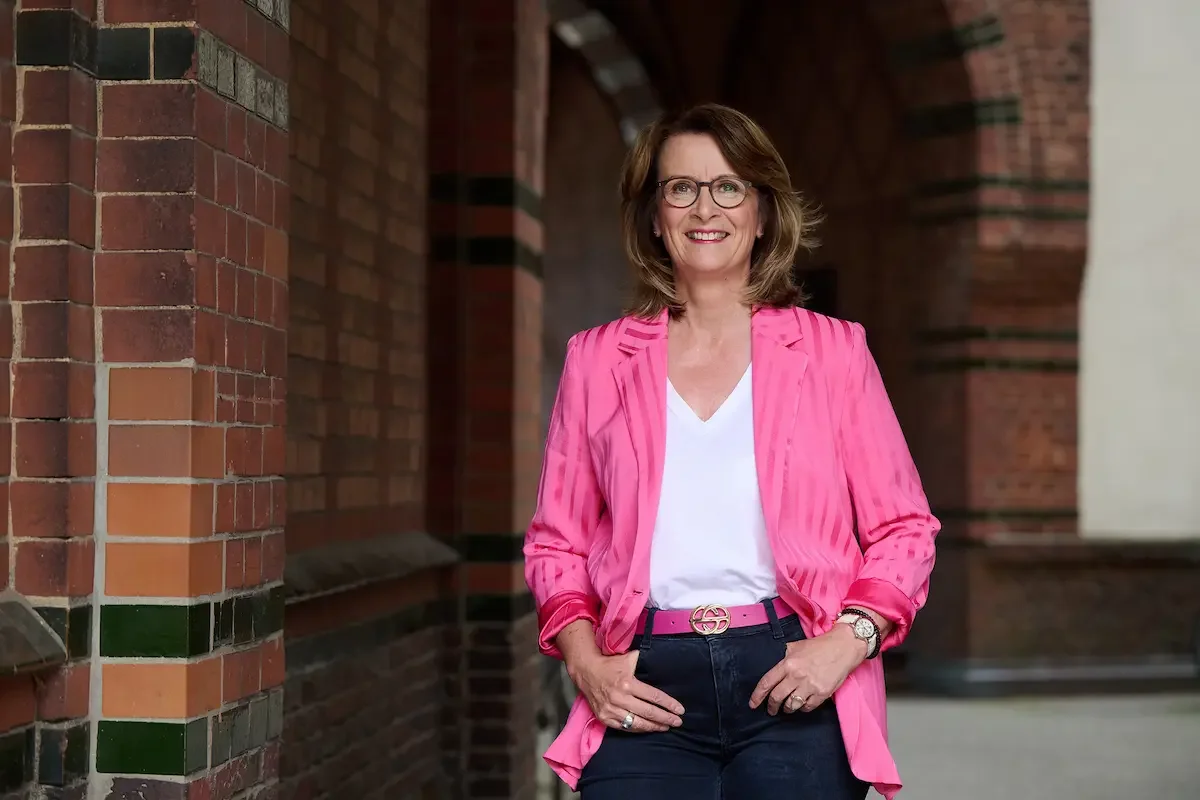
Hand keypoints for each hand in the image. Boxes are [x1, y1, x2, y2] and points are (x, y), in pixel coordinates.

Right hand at [568, 650, 684, 732]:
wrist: (586, 671)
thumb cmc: (610, 664)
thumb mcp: (628, 658)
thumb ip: (644, 661)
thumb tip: (661, 660)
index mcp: (628, 683)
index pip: (654, 697)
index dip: (668, 705)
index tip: (680, 710)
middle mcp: (620, 698)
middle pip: (649, 712)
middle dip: (666, 718)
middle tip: (678, 722)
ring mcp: (611, 710)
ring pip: (637, 723)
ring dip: (654, 726)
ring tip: (665, 727)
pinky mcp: (604, 717)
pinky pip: (625, 727)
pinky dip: (638, 729)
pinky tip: (647, 728)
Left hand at [749, 625, 865, 714]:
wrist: (843, 647)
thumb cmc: (820, 646)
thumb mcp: (796, 646)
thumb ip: (784, 657)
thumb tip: (775, 666)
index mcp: (788, 663)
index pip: (767, 682)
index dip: (757, 696)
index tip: (753, 704)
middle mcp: (796, 676)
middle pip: (777, 697)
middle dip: (771, 706)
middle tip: (771, 710)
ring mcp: (810, 686)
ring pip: (791, 705)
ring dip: (787, 708)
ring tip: (786, 707)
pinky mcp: (822, 693)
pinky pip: (807, 707)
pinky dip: (802, 708)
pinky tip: (802, 704)